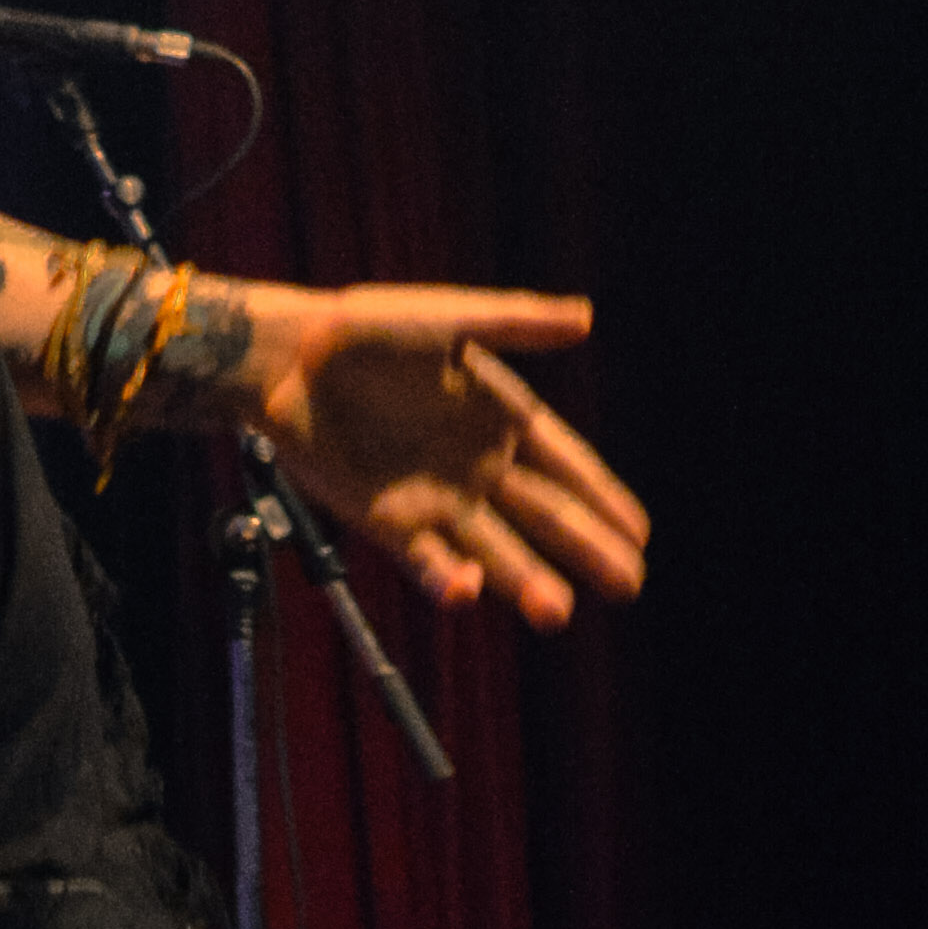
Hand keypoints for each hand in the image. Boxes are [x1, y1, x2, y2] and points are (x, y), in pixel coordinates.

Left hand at [249, 286, 652, 627]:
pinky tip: (469, 592)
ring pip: (495, 550)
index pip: (564, 463)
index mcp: (494, 413)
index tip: (642, 532)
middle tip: (630, 584)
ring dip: (526, 582)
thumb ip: (515, 323)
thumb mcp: (448, 318)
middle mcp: (473, 463)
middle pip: (543, 516)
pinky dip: (449, 581)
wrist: (285, 359)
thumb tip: (586, 316)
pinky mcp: (387, 521)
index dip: (602, 496)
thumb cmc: (364, 328)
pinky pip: (428, 561)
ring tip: (559, 612)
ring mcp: (433, 497)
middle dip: (587, 549)